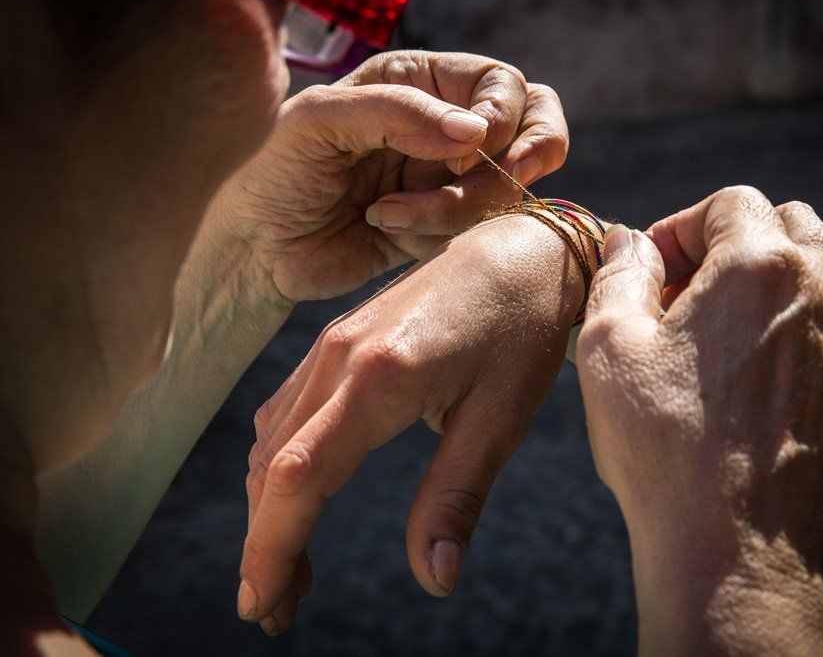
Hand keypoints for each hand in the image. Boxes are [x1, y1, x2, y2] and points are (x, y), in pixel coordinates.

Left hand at [210, 50, 567, 303]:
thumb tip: (478, 131)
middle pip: (531, 126)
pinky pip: (479, 230)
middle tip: (508, 175)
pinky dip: (440, 231)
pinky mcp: (443, 229)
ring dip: (461, 204)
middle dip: (530, 152)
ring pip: (509, 187)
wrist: (254, 248)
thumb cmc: (275, 169)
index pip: (499, 83)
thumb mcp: (320, 120)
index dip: (502, 114)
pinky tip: (387, 227)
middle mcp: (443, 127)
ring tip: (392, 212)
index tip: (472, 147)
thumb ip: (397, 112)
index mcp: (417, 82)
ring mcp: (448, 180)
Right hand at [236, 213, 591, 634]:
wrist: (519, 250)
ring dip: (269, 509)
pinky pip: (286, 410)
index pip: (299, 478)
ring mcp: (332, 343)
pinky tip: (297, 495)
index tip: (261, 607)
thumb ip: (457, 497)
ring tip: (291, 571)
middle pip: (272, 467)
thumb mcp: (500, 419)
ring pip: (271, 441)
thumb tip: (435, 580)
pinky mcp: (338, 339)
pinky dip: (278, 465)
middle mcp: (340, 357)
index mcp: (380, 378)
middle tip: (275, 612)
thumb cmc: (520, 333)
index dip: (270, 549)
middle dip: (264, 546)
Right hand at [576, 187, 822, 654]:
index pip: (730, 202)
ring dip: (771, 289)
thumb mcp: (608, 343)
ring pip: (820, 280)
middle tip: (691, 294)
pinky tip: (755, 387)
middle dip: (737, 245)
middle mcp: (821, 292)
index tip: (657, 271)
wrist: (731, 547)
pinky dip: (799, 340)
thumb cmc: (661, 443)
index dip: (683, 226)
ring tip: (722, 340)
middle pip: (789, 226)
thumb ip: (620, 271)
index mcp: (757, 267)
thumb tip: (630, 242)